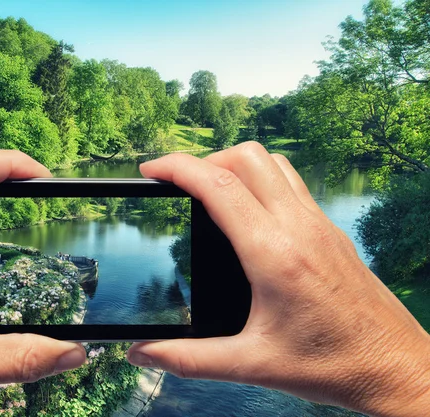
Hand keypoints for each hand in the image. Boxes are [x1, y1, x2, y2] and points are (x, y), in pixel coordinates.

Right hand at [128, 142, 429, 416]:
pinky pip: (291, 183)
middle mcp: (299, 227)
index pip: (218, 186)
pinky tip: (249, 213)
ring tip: (211, 191)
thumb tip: (144, 352)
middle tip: (180, 186)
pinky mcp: (330, 230)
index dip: (177, 167)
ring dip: (236, 165)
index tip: (151, 170)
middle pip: (246, 157)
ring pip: (272, 163)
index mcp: (274, 254)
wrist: (395, 368)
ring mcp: (319, 224)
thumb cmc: (333, 365)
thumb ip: (188, 359)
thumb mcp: (251, 365)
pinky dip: (261, 180)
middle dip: (204, 160)